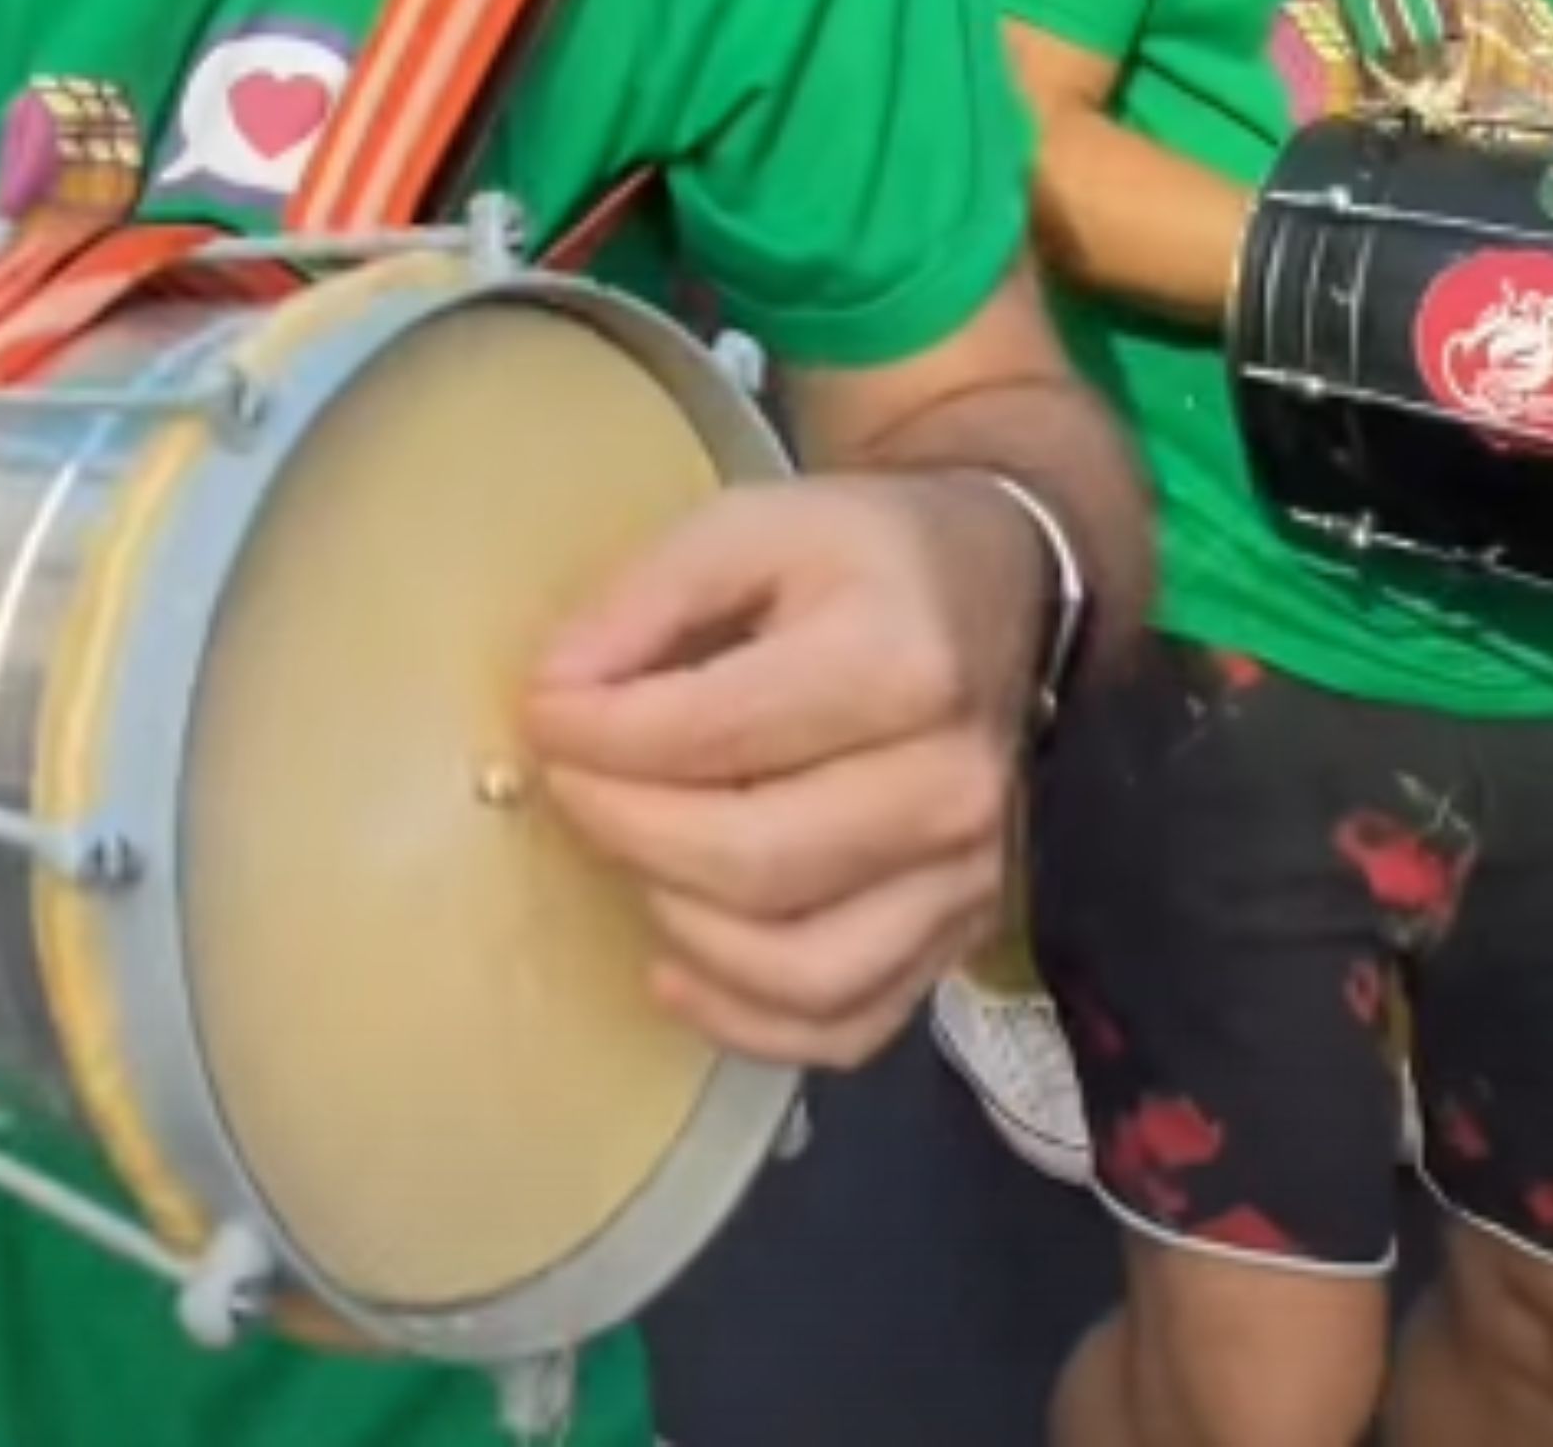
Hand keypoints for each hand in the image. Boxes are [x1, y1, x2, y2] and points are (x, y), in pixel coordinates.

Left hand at [513, 473, 1055, 1070]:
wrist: (1009, 598)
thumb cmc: (868, 564)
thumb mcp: (756, 527)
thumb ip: (646, 596)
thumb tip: (553, 692)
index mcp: (900, 662)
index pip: (708, 735)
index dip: (596, 735)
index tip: (543, 716)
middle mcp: (950, 784)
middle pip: (750, 862)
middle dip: (625, 831)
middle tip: (573, 788)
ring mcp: (969, 876)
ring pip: (798, 969)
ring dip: (681, 930)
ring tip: (639, 863)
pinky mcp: (962, 936)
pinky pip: (843, 1025)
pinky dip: (742, 1019)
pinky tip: (677, 965)